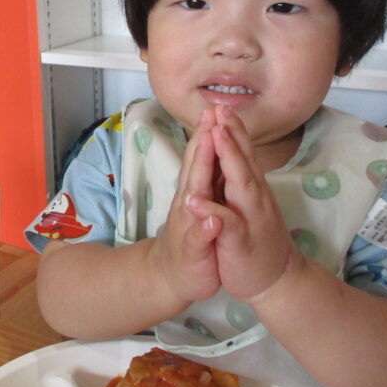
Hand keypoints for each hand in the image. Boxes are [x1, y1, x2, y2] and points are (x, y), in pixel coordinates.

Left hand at [151, 108, 223, 304]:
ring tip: (216, 116)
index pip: (200, 174)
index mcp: (192, 208)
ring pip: (200, 162)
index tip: (216, 128)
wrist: (168, 278)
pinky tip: (218, 142)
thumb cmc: (185, 269)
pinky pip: (207, 172)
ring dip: (208, 138)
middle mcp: (192, 197)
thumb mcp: (194, 260)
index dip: (208, 152)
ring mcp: (194, 198)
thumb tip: (211, 220)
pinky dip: (212, 154)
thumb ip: (201, 238)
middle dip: (208, 134)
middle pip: (198, 160)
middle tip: (217, 108)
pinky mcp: (199, 203)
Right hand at [186, 106, 301, 302]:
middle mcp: (255, 194)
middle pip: (242, 155)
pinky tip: (233, 141)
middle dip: (229, 129)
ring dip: (235, 133)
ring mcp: (257, 194)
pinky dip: (237, 147)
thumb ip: (217, 225)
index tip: (211, 125)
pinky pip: (245, 164)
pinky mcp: (255, 198)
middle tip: (217, 106)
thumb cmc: (252, 270)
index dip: (223, 146)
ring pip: (246, 157)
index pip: (234, 169)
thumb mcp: (234, 252)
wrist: (280, 282)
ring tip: (225, 113)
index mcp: (247, 204)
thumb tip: (194, 202)